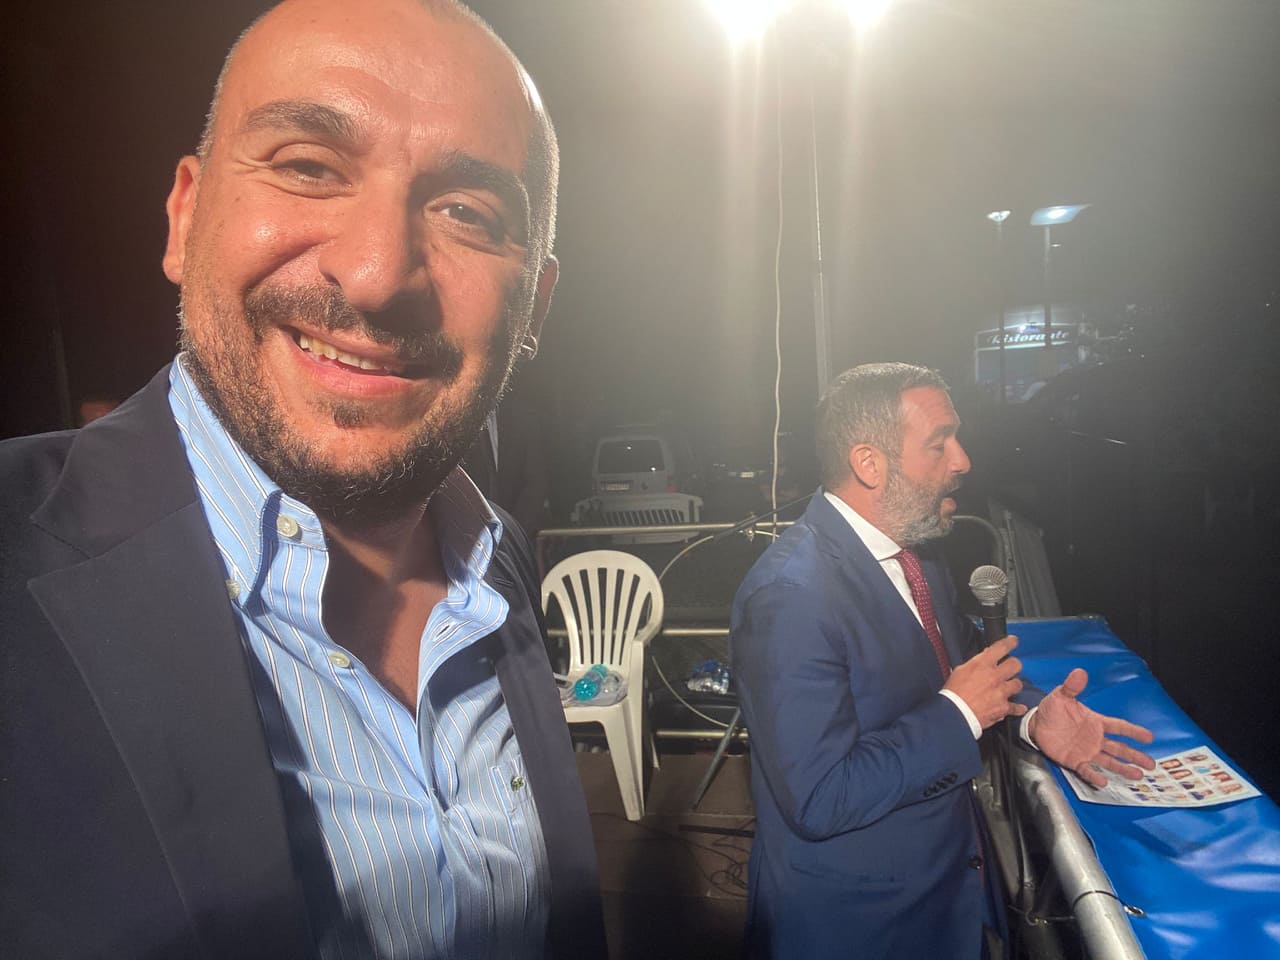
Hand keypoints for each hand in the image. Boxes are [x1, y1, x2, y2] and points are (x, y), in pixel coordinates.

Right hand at [944, 635, 1026, 729]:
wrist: (956, 714)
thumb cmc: (954, 693)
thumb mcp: (960, 671)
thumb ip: (975, 663)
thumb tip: (983, 659)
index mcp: (982, 664)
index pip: (1001, 647)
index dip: (1010, 642)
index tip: (1013, 641)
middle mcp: (995, 676)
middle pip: (1016, 664)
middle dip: (1014, 665)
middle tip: (1010, 668)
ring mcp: (1001, 692)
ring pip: (1018, 684)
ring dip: (1013, 685)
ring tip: (1008, 688)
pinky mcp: (1003, 707)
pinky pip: (1016, 707)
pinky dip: (1017, 708)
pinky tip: (1018, 708)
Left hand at [1029, 668, 1155, 786]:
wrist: (1036, 724)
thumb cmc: (1052, 710)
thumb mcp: (1061, 696)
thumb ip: (1072, 687)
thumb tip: (1080, 672)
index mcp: (1096, 722)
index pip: (1119, 727)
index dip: (1134, 731)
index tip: (1149, 737)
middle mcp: (1095, 739)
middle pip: (1120, 748)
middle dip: (1135, 756)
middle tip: (1151, 764)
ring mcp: (1087, 751)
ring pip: (1109, 761)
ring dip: (1123, 768)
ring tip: (1138, 775)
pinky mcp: (1075, 761)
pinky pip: (1087, 770)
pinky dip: (1095, 776)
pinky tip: (1104, 782)